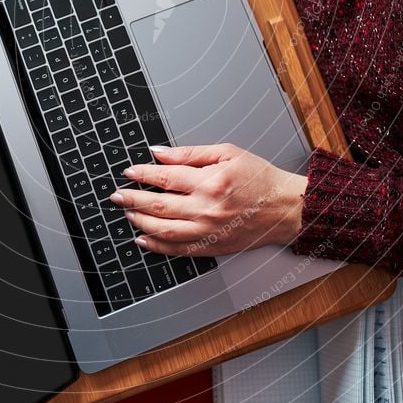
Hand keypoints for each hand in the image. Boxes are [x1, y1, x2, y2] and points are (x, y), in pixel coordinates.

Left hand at [110, 144, 305, 256]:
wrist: (285, 207)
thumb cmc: (259, 178)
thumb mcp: (227, 153)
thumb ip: (190, 153)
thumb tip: (159, 153)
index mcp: (210, 182)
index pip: (166, 177)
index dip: (143, 175)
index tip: (130, 172)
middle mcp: (207, 208)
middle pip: (159, 205)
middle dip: (133, 200)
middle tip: (117, 196)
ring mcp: (209, 231)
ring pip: (164, 230)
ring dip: (141, 222)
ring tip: (127, 214)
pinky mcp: (213, 247)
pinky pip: (179, 250)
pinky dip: (158, 246)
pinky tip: (144, 239)